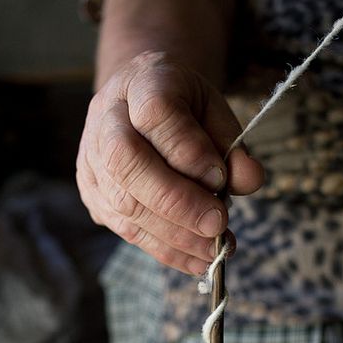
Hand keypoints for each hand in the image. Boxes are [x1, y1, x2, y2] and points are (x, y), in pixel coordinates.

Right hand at [77, 51, 263, 274]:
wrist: (139, 103)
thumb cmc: (183, 108)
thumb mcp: (215, 111)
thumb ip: (232, 144)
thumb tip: (250, 180)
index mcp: (140, 83)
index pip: (156, 113)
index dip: (188, 150)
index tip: (220, 178)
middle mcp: (105, 121)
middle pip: (127, 163)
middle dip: (177, 201)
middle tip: (218, 223)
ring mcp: (92, 161)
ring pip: (125, 204)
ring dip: (176, 234)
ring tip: (216, 249)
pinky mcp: (94, 196)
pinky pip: (128, 230)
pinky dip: (167, 250)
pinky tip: (197, 260)